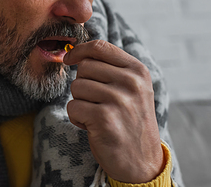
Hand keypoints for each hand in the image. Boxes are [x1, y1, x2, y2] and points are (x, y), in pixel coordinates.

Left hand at [63, 40, 163, 182]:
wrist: (141, 163)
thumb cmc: (129, 121)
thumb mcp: (132, 89)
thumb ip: (111, 68)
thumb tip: (78, 51)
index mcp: (138, 71)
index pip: (100, 46)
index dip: (79, 50)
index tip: (69, 58)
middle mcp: (131, 82)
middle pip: (84, 67)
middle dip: (83, 84)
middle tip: (97, 102)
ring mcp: (119, 100)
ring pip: (76, 86)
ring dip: (80, 102)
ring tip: (97, 116)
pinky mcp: (104, 118)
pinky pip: (73, 106)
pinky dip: (77, 118)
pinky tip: (93, 127)